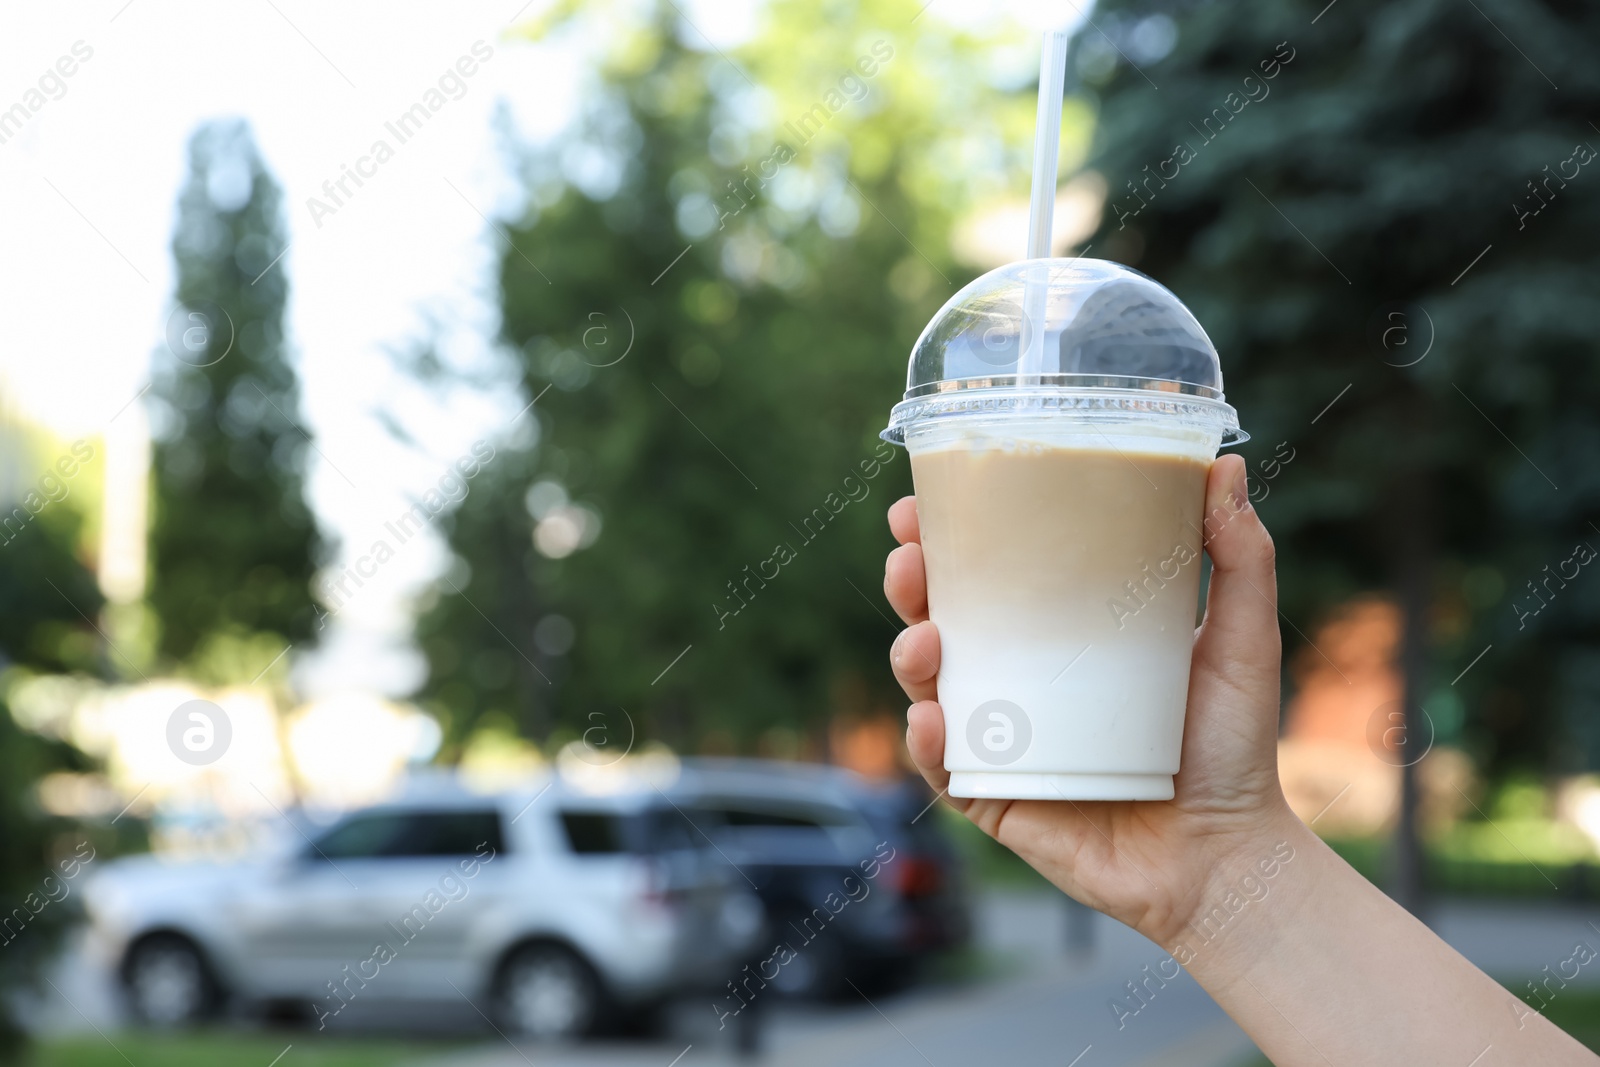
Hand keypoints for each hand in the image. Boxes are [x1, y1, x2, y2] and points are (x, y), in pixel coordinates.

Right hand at [883, 453, 1296, 946]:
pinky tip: (934, 716)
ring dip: (907, 655)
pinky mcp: (995, 799)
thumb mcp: (1242, 638)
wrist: (1228, 856)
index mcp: (1062, 637)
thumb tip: (1228, 463)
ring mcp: (1003, 741)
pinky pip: (945, 768)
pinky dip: (928, 742)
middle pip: (942, 620)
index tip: (927, 503)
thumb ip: (1239, 556)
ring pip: (928, 688)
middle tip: (911, 559)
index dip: (948, 538)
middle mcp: (1021, 682)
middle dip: (911, 584)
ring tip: (925, 637)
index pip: (991, 575)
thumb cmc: (1234, 748)